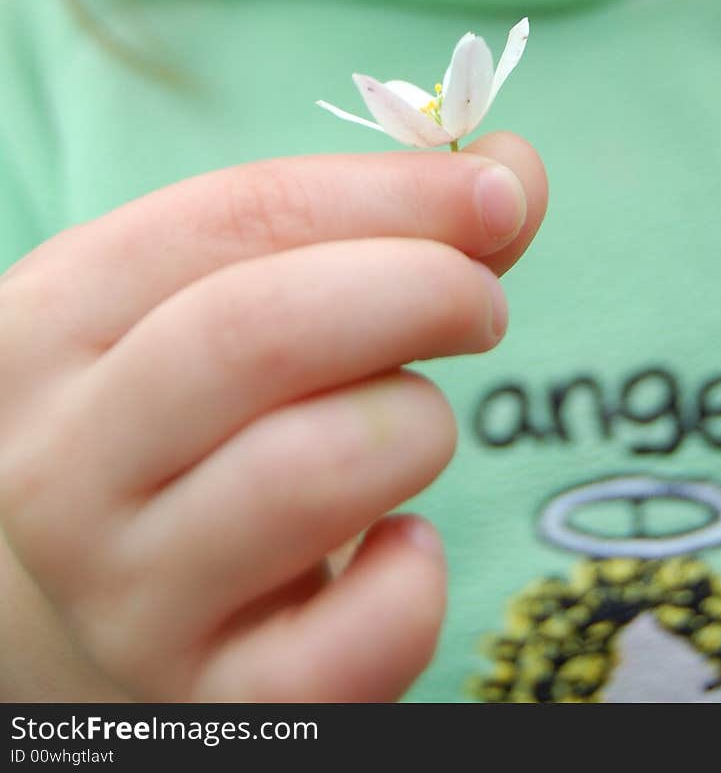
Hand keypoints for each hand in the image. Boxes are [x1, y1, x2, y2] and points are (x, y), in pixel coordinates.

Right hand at [0, 133, 545, 701]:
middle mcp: (61, 465)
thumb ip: (374, 229)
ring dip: (415, 426)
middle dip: (418, 289)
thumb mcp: (227, 301)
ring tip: (413, 426)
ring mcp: (124, 598)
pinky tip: (399, 548)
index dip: (391, 194)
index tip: (497, 192)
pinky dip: (414, 582)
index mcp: (54, 323)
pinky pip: (353, 644)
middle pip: (260, 332)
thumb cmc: (186, 419)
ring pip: (310, 474)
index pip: (237, 218)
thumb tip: (512, 170)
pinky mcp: (213, 705)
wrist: (88, 605)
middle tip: (481, 304)